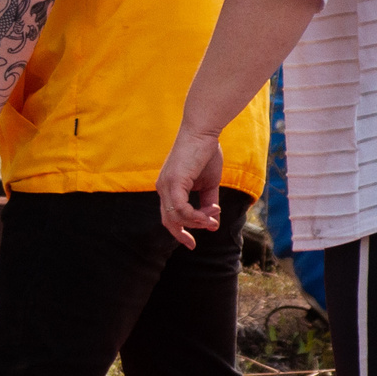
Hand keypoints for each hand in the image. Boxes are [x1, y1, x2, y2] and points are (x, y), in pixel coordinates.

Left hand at [156, 126, 226, 247]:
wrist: (204, 132)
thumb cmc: (206, 153)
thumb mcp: (209, 183)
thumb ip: (208, 202)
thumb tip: (213, 224)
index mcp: (168, 188)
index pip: (169, 216)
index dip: (179, 231)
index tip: (191, 243)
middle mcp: (162, 188)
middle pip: (168, 221)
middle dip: (182, 234)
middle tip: (197, 241)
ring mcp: (166, 185)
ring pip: (177, 217)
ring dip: (198, 222)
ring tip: (214, 217)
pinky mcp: (173, 182)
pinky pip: (181, 209)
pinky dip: (196, 215)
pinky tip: (210, 213)